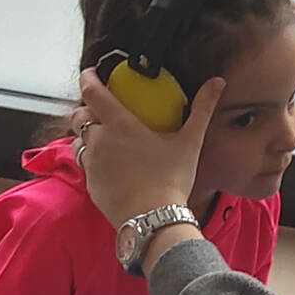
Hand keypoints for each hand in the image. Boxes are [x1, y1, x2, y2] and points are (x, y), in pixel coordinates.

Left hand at [76, 69, 225, 229]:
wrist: (154, 220)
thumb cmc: (171, 180)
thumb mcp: (189, 142)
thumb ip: (201, 109)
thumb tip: (217, 82)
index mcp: (119, 125)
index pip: (93, 92)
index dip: (88, 78)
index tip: (91, 74)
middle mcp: (99, 141)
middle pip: (79, 116)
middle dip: (85, 109)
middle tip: (99, 112)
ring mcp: (92, 164)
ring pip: (77, 142)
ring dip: (85, 138)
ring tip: (102, 141)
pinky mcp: (90, 185)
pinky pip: (85, 167)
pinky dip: (93, 162)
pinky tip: (110, 168)